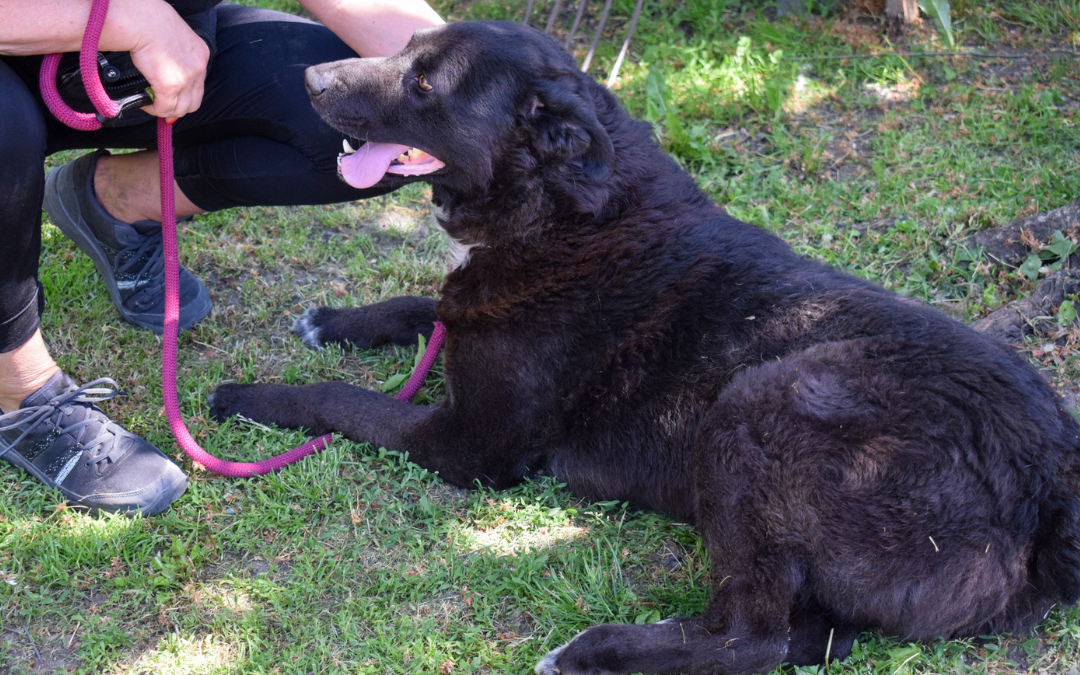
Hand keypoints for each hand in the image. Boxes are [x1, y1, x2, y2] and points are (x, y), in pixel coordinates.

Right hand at [111, 0, 208, 118]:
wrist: (143, 21)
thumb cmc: (151, 22)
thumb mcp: (174, 37)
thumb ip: (175, 54)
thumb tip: (163, 68)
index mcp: (201, 55)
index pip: (198, 84)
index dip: (185, 95)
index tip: (173, 98)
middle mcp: (198, 69)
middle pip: (193, 103)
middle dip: (178, 108)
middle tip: (162, 106)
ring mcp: (187, 79)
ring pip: (180, 109)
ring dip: (165, 110)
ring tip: (151, 103)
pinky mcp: (171, 86)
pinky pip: (164, 108)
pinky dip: (154, 109)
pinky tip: (144, 103)